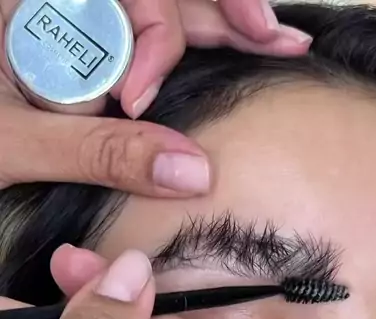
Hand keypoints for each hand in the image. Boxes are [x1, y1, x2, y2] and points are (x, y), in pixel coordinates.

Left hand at [0, 0, 309, 194]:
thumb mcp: (12, 143)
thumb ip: (98, 150)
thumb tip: (190, 170)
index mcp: (30, 1)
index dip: (150, 42)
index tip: (139, 101)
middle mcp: (53, 2)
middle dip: (216, 8)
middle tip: (275, 35)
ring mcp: (60, 16)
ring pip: (148, 6)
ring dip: (212, 20)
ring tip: (271, 35)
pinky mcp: (65, 46)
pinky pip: (128, 33)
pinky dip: (175, 45)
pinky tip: (226, 40)